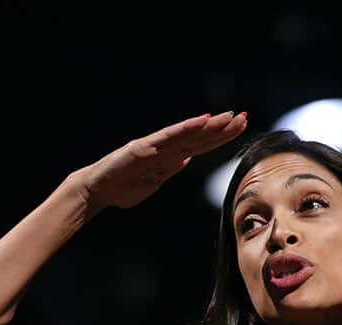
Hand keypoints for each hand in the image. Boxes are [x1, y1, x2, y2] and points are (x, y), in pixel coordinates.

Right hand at [70, 111, 247, 212]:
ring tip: (230, 117)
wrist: (96, 191)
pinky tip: (203, 121)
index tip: (240, 129)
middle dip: (223, 129)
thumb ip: (169, 170)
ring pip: (189, 134)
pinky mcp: (144, 147)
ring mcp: (155, 146)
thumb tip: (185, 160)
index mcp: (170, 158)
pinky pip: (169, 137)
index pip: (201, 146)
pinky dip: (187, 128)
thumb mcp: (154, 182)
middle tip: (245, 117)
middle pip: (200, 137)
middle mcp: (165, 148)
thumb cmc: (122, 188)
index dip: (221, 138)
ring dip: (211, 125)